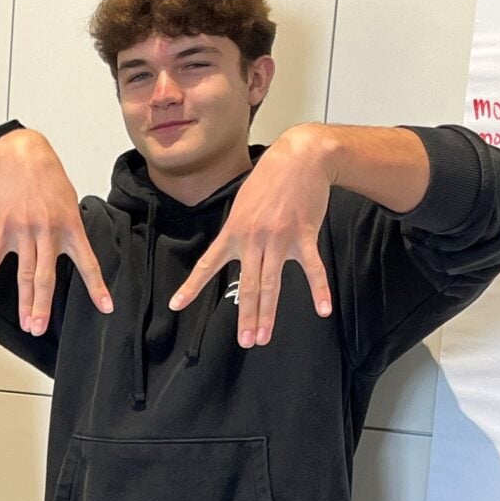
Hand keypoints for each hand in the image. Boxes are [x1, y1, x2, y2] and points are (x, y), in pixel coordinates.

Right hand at [0, 129, 114, 334]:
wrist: (21, 156)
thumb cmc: (48, 179)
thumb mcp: (70, 201)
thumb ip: (71, 230)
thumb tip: (73, 254)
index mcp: (71, 227)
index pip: (88, 263)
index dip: (97, 287)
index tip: (106, 308)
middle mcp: (48, 232)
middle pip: (45, 276)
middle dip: (43, 306)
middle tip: (40, 329)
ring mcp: (24, 231)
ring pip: (23, 273)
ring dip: (24, 302)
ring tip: (27, 324)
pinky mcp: (3, 228)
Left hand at [170, 125, 333, 346]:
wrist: (299, 158)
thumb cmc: (268, 180)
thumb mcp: (242, 204)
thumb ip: (238, 232)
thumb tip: (234, 253)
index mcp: (233, 232)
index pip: (208, 264)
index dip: (191, 286)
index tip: (176, 305)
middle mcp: (253, 239)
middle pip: (247, 285)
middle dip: (246, 316)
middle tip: (245, 342)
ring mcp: (279, 239)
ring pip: (272, 283)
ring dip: (268, 313)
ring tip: (264, 337)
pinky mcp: (304, 235)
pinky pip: (312, 269)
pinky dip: (319, 290)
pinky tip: (323, 310)